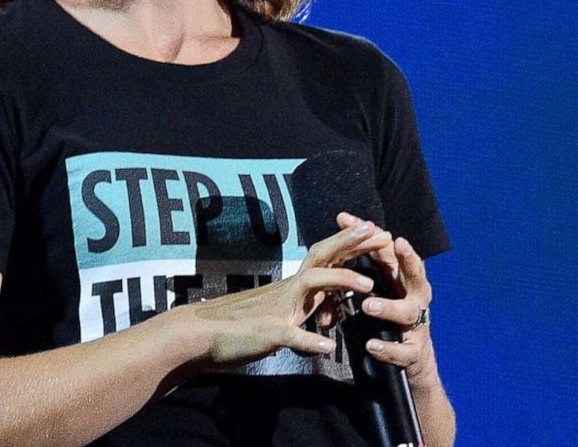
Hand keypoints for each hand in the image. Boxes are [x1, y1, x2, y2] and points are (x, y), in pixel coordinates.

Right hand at [174, 215, 396, 367]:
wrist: (199, 334)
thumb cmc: (237, 324)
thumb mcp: (279, 313)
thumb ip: (301, 307)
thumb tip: (323, 304)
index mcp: (292, 287)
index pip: (324, 258)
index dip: (349, 243)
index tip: (373, 229)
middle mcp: (287, 290)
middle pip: (321, 258)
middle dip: (349, 244)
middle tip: (377, 231)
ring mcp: (277, 310)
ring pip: (311, 286)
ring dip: (340, 282)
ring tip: (369, 286)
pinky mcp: (267, 333)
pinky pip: (290, 335)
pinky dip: (309, 340)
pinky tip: (327, 347)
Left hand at [352, 226, 439, 388]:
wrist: (413, 361)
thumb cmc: (395, 316)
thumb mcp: (383, 287)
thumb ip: (367, 263)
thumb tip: (345, 227)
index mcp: (403, 281)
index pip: (389, 252)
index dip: (373, 234)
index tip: (350, 220)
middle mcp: (415, 298)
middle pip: (416, 274)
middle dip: (409, 258)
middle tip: (397, 243)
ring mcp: (418, 325)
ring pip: (408, 312)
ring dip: (389, 307)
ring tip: (368, 306)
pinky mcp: (414, 352)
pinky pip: (403, 350)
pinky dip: (388, 348)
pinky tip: (372, 345)